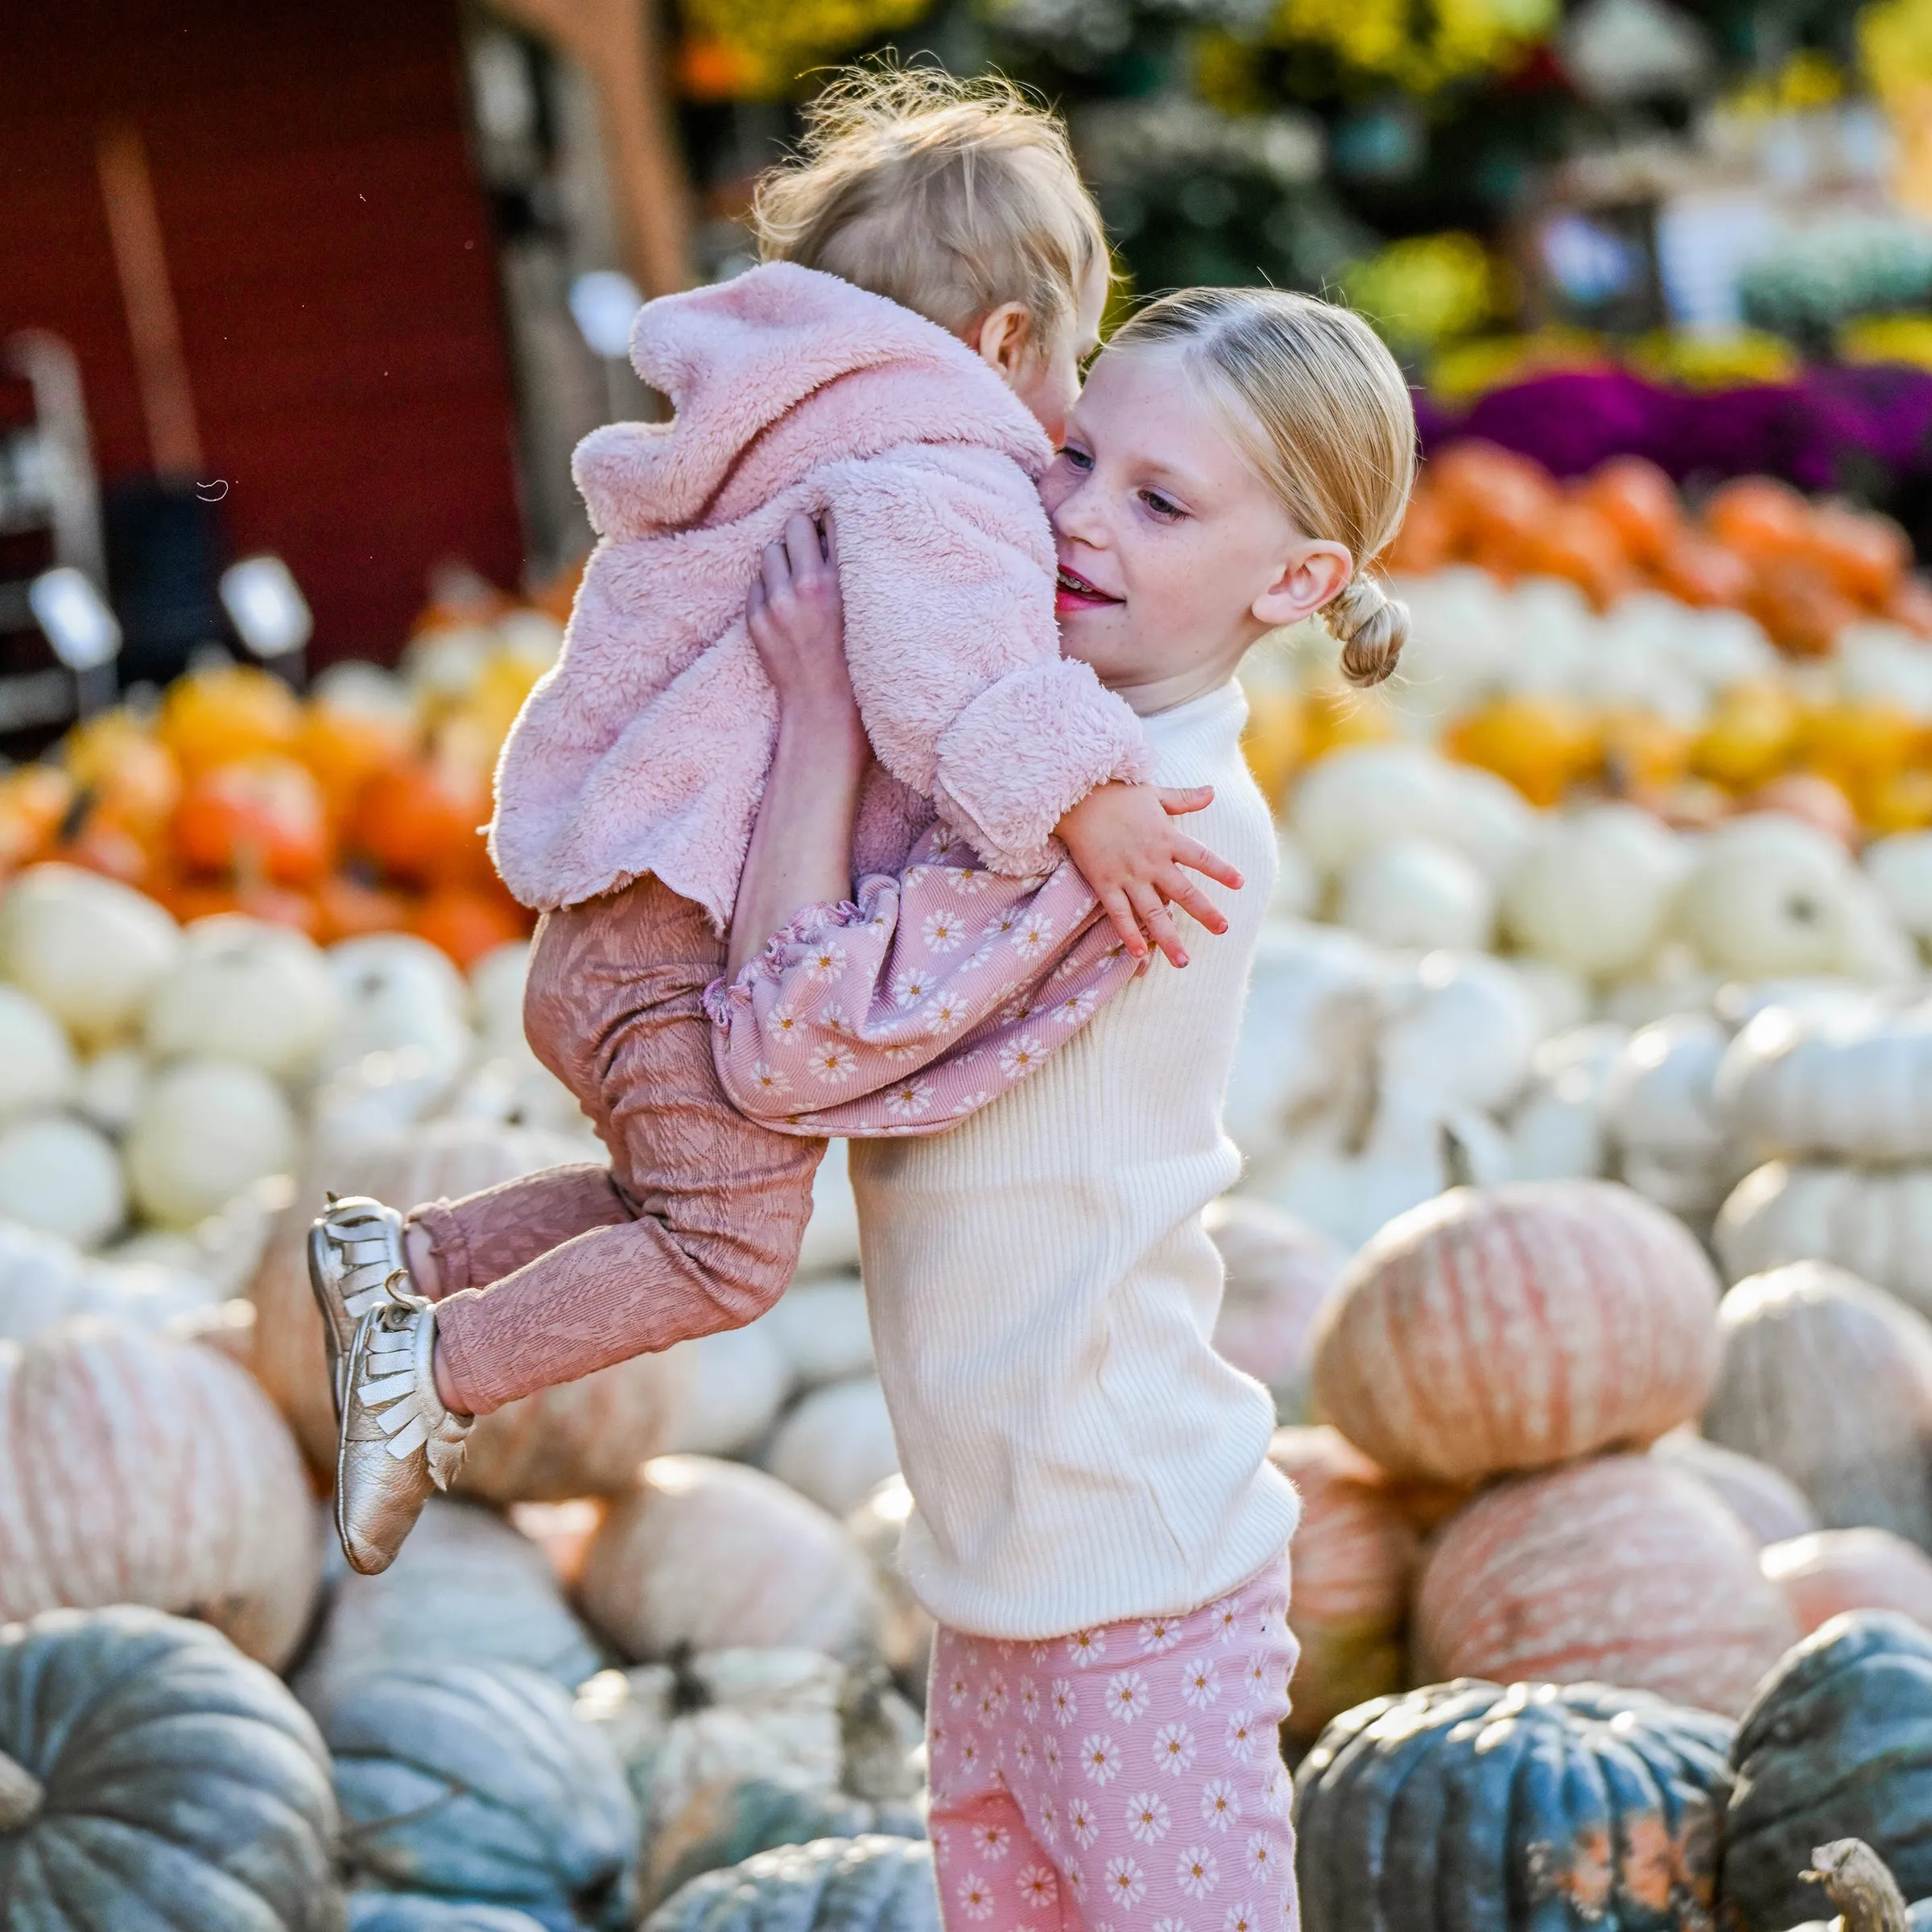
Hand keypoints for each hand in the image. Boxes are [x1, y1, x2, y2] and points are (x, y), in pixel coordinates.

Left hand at [747, 511, 860, 744]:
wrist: (824, 709)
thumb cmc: (856, 664)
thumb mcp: (866, 613)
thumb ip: (851, 573)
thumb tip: (834, 532)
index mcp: (843, 582)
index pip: (833, 521)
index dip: (832, 518)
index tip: (833, 521)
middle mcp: (808, 586)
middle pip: (795, 524)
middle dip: (802, 532)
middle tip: (811, 549)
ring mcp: (778, 602)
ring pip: (770, 550)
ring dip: (783, 559)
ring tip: (796, 580)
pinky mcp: (756, 618)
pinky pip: (756, 581)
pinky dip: (768, 587)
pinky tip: (785, 607)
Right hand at [1056, 782, 1242, 968]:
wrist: (1075, 797)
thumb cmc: (1115, 793)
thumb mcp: (1154, 793)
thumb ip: (1184, 798)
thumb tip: (1212, 791)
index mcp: (1167, 837)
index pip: (1201, 857)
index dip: (1221, 870)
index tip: (1241, 883)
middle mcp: (1152, 861)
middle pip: (1184, 891)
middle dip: (1205, 912)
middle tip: (1223, 929)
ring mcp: (1128, 875)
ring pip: (1153, 912)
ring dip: (1169, 938)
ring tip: (1184, 961)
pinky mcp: (1104, 883)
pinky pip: (1119, 914)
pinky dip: (1129, 934)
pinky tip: (1140, 954)